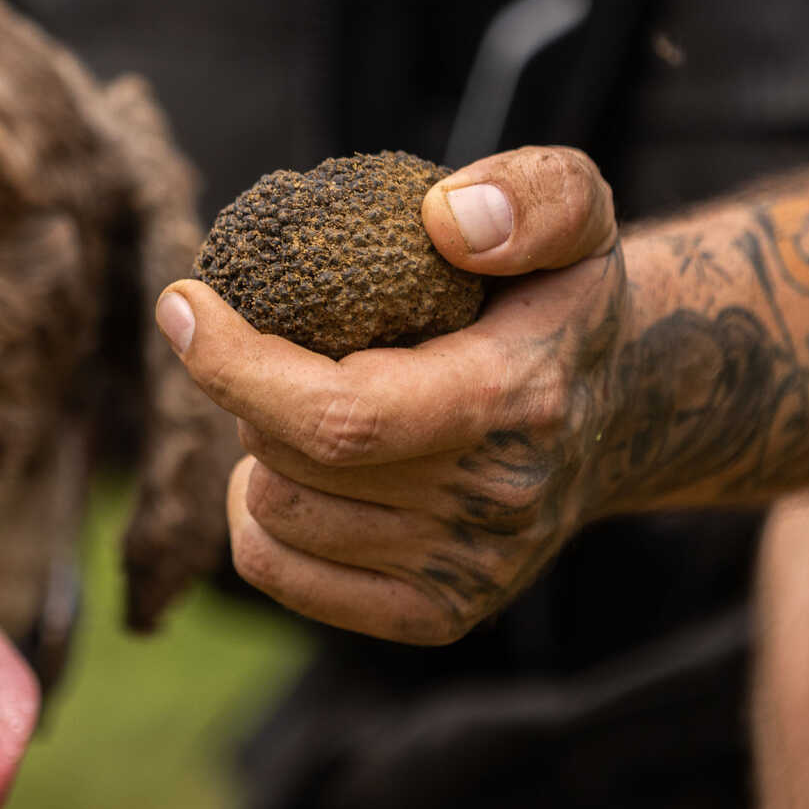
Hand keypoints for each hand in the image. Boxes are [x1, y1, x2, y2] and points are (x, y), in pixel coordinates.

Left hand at [154, 147, 624, 643]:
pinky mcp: (439, 614)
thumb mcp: (578, 207)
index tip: (184, 303)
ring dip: (259, 451)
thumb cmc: (561, 295)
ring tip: (298, 404)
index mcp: (516, 397)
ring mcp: (469, 569)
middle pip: (292, 458)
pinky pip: (280, 571)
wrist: (624, 410)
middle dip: (255, 388)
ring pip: (276, 514)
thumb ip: (533, 195)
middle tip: (283, 343)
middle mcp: (496, 500)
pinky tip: (293, 469)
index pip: (342, 417)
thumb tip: (447, 221)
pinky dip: (260, 519)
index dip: (237, 366)